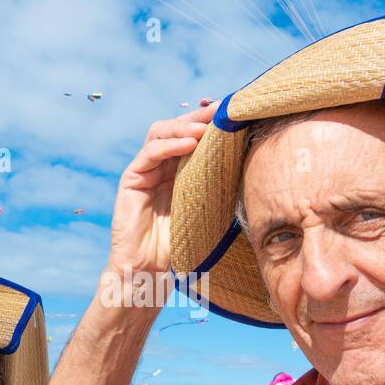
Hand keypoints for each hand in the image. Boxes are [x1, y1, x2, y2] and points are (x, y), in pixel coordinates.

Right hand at [108, 103, 216, 274]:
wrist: (151, 273)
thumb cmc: (184, 248)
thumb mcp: (209, 211)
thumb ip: (220, 187)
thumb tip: (253, 165)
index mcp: (180, 173)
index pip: (193, 137)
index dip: (210, 123)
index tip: (233, 113)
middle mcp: (162, 168)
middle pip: (177, 128)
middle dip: (199, 118)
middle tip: (221, 111)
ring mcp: (145, 172)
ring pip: (160, 133)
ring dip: (184, 126)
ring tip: (207, 128)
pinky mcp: (131, 180)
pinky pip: (149, 154)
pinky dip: (169, 144)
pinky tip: (189, 143)